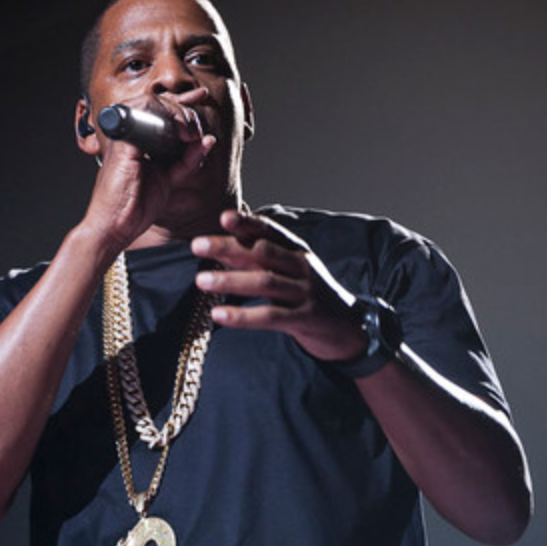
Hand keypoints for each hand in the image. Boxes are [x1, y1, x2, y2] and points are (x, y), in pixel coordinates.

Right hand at [82, 88, 216, 250]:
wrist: (115, 226)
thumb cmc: (136, 206)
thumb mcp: (170, 179)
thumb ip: (186, 160)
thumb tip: (206, 141)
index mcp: (137, 139)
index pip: (159, 110)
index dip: (181, 102)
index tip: (200, 97)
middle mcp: (128, 133)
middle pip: (157, 103)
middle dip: (184, 108)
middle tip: (197, 127)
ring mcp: (124, 136)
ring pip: (152, 105)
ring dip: (178, 113)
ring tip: (192, 131)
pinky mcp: (123, 144)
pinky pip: (147, 120)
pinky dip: (169, 121)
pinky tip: (186, 135)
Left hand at [191, 209, 367, 362]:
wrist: (349, 328)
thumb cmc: (310, 295)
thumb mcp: (292, 271)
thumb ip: (260, 259)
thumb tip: (220, 247)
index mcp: (297, 251)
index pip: (271, 232)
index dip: (248, 223)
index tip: (224, 217)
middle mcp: (302, 267)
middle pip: (262, 253)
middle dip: (229, 247)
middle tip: (197, 245)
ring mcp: (304, 293)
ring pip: (265, 283)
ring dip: (231, 280)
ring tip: (201, 280)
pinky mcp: (304, 319)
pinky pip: (270, 316)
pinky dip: (243, 315)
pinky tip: (219, 314)